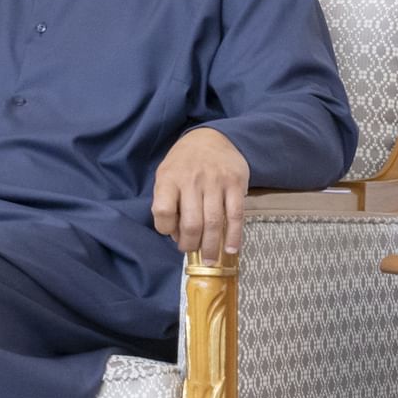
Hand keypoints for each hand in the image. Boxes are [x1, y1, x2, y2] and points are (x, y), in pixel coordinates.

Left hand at [151, 126, 249, 258]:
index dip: (166, 229)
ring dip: (211, 245)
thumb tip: (177, 235)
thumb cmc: (184, 163)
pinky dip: (233, 235)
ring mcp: (215, 182)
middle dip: (191, 244)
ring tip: (210, 259)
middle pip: (191, 222)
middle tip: (192, 252)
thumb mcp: (166, 175)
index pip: (162, 211)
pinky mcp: (235, 184)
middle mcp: (192, 180)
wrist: (211, 138)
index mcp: (169, 179)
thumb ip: (167, 202)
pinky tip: (230, 248)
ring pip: (214, 222)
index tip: (172, 235)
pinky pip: (236, 215)